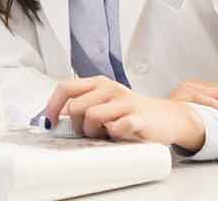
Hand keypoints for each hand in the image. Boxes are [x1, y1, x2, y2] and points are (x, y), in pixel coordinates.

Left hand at [44, 76, 206, 151]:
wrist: (166, 117)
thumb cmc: (130, 111)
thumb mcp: (103, 102)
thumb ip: (82, 105)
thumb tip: (56, 118)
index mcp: (98, 83)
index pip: (65, 88)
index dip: (53, 106)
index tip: (50, 122)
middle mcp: (110, 88)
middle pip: (76, 107)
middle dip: (77, 125)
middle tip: (89, 132)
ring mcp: (125, 102)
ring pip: (92, 117)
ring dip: (93, 132)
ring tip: (104, 134)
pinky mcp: (138, 118)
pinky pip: (116, 127)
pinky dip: (113, 134)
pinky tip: (118, 135)